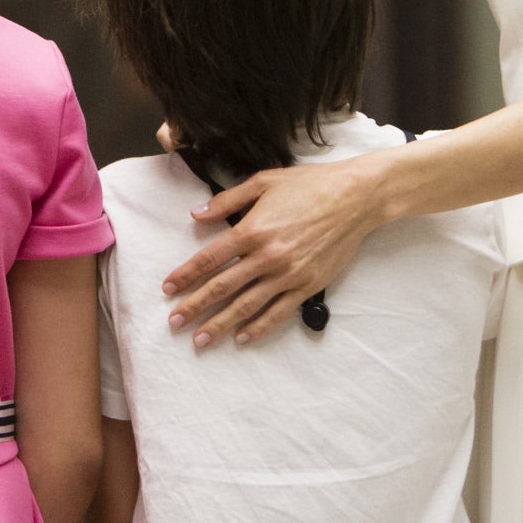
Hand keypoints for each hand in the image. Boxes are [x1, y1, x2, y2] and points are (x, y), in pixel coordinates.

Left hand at [161, 154, 382, 347]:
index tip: (168, 289)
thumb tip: (196, 214)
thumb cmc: (309, 185)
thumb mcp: (263, 182)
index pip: (209, 259)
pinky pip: (279, 312)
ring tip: (201, 340)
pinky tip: (242, 338)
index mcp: (251, 230)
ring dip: (221, 324)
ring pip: (247, 306)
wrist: (354, 198)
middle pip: (222, 287)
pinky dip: (259, 327)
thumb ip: (226, 200)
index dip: (186, 275)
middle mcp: (267, 257)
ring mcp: (288, 274)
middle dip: (195, 307)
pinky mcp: (308, 286)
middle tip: (175, 323)